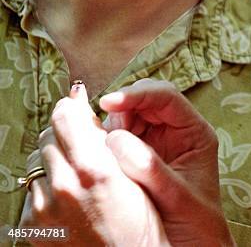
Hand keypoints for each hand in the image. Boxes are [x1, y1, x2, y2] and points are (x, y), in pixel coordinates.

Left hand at [19, 82, 168, 246]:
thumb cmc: (141, 221)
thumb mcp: (133, 171)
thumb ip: (103, 135)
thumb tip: (79, 101)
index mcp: (94, 167)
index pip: (65, 114)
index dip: (72, 108)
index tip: (79, 107)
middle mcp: (64, 186)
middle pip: (48, 135)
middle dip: (65, 134)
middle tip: (85, 146)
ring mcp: (44, 208)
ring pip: (38, 162)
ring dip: (54, 160)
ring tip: (78, 175)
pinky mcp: (32, 226)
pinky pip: (33, 190)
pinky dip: (48, 187)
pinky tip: (70, 198)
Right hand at [100, 79, 234, 246]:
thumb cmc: (196, 224)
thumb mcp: (178, 198)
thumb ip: (151, 170)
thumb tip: (117, 141)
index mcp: (194, 132)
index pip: (166, 97)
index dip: (137, 95)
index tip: (109, 102)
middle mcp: (176, 129)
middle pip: (145, 99)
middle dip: (122, 107)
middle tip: (102, 128)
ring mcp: (156, 140)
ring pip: (129, 114)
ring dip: (112, 123)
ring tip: (101, 144)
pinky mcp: (138, 153)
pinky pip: (119, 135)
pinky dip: (106, 139)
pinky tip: (100, 152)